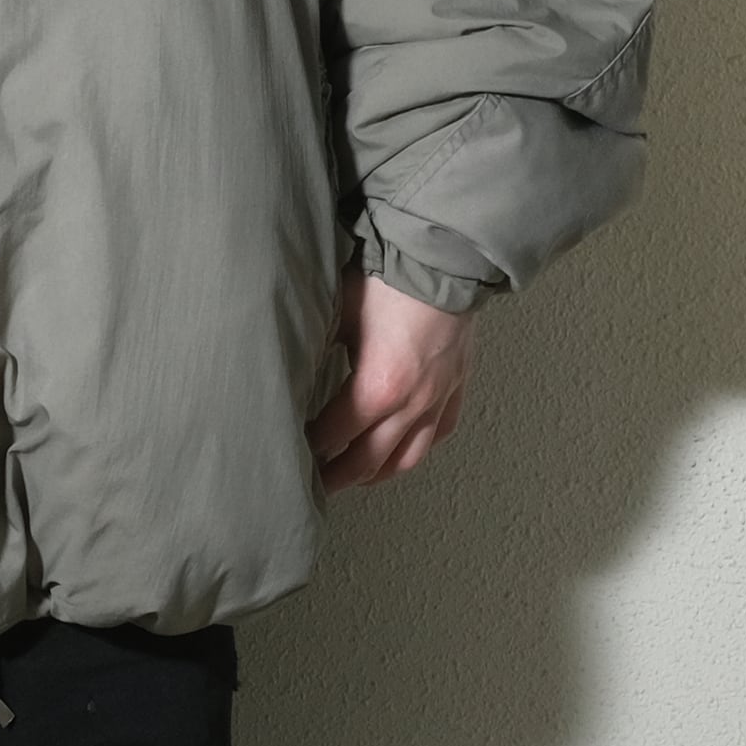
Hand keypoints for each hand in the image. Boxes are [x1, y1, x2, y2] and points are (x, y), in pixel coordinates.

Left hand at [305, 262, 475, 494]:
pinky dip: (416, 449)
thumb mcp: (336, 313)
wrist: (443, 261)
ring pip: (408, 457)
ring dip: (377, 473)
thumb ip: (316, 348)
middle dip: (338, 476)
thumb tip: (288, 366)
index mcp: (376, 389)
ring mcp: (437, 399)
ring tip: (354, 477)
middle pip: (368, 460)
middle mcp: (410, 405)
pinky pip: (438, 433)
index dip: (309, 447)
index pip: (333, 434)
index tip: (290, 451)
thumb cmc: (386, 281)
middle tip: (315, 485)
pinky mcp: (456, 387)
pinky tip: (403, 451)